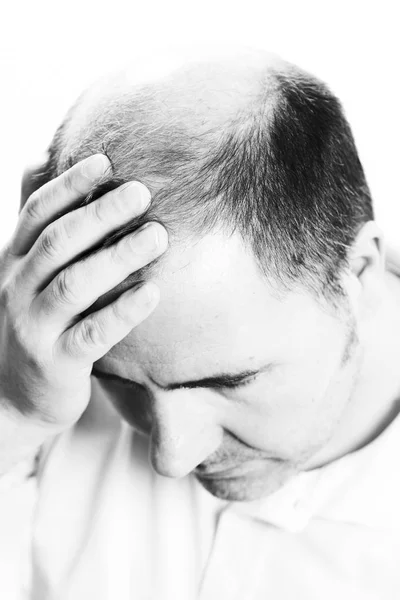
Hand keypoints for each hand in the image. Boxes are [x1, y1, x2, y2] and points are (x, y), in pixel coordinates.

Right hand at [0, 154, 166, 430]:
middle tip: (141, 192)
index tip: (106, 161)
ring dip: (117, 257)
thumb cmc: (35, 320)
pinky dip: (122, 312)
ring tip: (158, 236)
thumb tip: (41, 155)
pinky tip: (152, 293)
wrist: (12, 395)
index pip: (36, 214)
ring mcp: (35, 327)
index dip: (69, 185)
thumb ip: (38, 221)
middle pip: (58, 243)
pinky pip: (92, 334)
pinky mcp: (57, 363)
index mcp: (13, 261)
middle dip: (99, 214)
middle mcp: (18, 289)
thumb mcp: (26, 270)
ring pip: (74, 285)